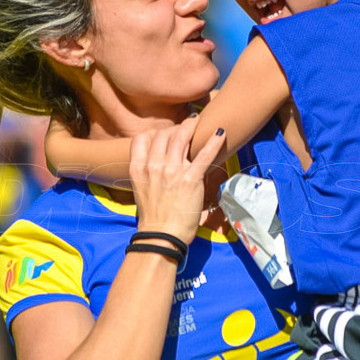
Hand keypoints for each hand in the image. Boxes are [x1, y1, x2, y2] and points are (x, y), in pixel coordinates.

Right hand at [129, 118, 224, 245]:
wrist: (160, 237)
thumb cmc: (153, 218)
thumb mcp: (141, 190)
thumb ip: (148, 173)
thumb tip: (160, 164)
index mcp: (138, 169)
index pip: (143, 138)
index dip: (155, 132)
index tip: (164, 133)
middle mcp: (153, 166)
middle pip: (164, 134)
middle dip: (175, 128)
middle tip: (186, 127)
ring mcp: (171, 171)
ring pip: (181, 137)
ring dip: (190, 127)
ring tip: (198, 122)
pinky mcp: (190, 179)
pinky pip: (203, 155)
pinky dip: (214, 142)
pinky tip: (221, 132)